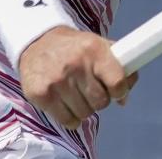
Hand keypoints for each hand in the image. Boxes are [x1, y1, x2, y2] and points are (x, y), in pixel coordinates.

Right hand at [18, 26, 138, 129]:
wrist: (37, 41)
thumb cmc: (74, 48)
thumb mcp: (98, 46)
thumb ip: (118, 68)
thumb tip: (124, 98)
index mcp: (94, 49)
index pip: (118, 82)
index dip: (120, 91)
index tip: (115, 90)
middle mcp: (76, 65)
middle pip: (101, 103)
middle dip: (98, 99)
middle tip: (89, 89)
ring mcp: (57, 81)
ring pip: (84, 114)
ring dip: (83, 108)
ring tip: (74, 92)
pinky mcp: (41, 94)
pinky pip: (68, 121)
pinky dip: (69, 117)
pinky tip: (65, 102)